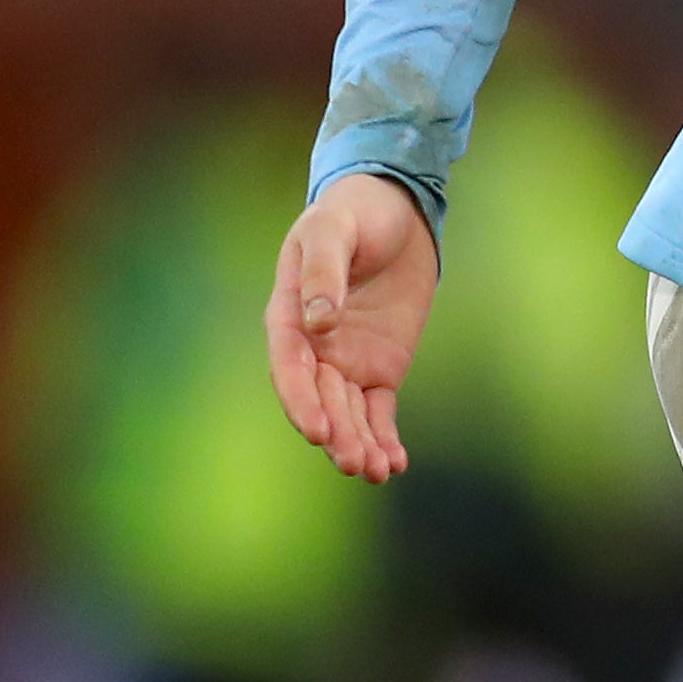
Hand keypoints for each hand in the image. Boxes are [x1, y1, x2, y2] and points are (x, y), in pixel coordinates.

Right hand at [265, 172, 438, 484]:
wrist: (390, 209)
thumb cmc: (350, 215)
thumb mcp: (332, 232)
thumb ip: (325, 274)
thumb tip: (320, 324)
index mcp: (289, 318)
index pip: (291, 370)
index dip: (302, 402)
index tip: (319, 431)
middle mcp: (314, 349)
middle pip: (321, 401)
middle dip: (337, 435)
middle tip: (355, 463)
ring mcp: (346, 361)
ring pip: (349, 413)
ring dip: (360, 444)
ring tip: (377, 472)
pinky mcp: (380, 366)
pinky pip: (378, 409)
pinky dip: (384, 436)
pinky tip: (393, 463)